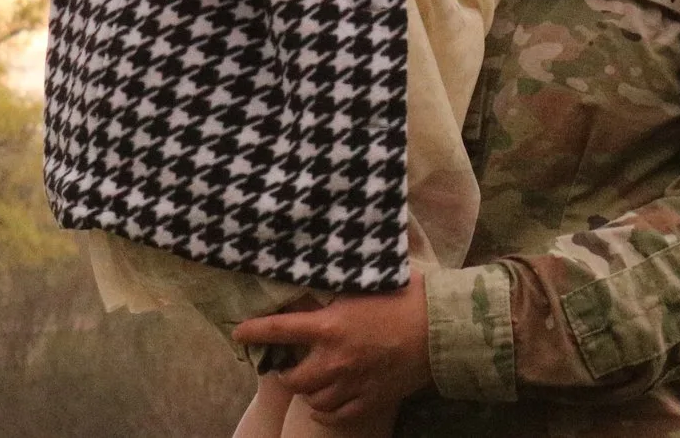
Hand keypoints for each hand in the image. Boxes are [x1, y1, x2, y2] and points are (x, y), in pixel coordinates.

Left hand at [233, 270, 433, 421]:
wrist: (441, 328)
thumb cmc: (408, 296)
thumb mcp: (367, 282)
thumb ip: (339, 282)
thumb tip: (322, 264)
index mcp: (330, 326)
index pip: (278, 330)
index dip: (253, 331)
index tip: (238, 332)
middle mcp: (334, 360)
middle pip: (291, 377)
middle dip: (284, 371)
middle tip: (286, 363)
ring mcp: (351, 383)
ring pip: (312, 399)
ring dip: (306, 390)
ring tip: (309, 381)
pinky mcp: (369, 400)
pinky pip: (336, 415)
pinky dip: (325, 411)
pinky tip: (325, 403)